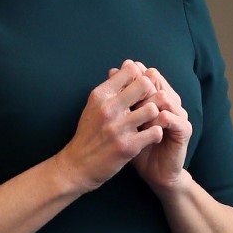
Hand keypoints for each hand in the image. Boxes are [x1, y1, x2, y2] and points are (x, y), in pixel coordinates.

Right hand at [56, 61, 165, 190]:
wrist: (77, 166)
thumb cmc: (88, 135)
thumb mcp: (94, 106)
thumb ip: (112, 88)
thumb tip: (129, 65)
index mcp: (100, 95)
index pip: (131, 70)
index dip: (141, 78)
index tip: (141, 90)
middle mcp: (108, 108)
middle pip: (144, 85)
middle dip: (151, 94)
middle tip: (150, 105)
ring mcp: (118, 128)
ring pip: (152, 108)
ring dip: (156, 115)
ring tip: (151, 121)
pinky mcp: (127, 146)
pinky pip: (155, 132)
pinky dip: (156, 133)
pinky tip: (150, 136)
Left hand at [129, 65, 191, 189]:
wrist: (154, 172)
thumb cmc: (137, 145)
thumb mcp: (126, 119)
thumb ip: (122, 96)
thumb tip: (112, 70)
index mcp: (158, 95)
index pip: (148, 74)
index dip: (133, 76)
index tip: (117, 83)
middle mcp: (171, 101)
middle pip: (157, 81)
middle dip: (139, 87)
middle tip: (126, 96)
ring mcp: (179, 114)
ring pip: (164, 97)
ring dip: (147, 103)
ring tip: (135, 111)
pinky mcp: (184, 130)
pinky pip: (172, 118)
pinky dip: (159, 119)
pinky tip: (148, 124)